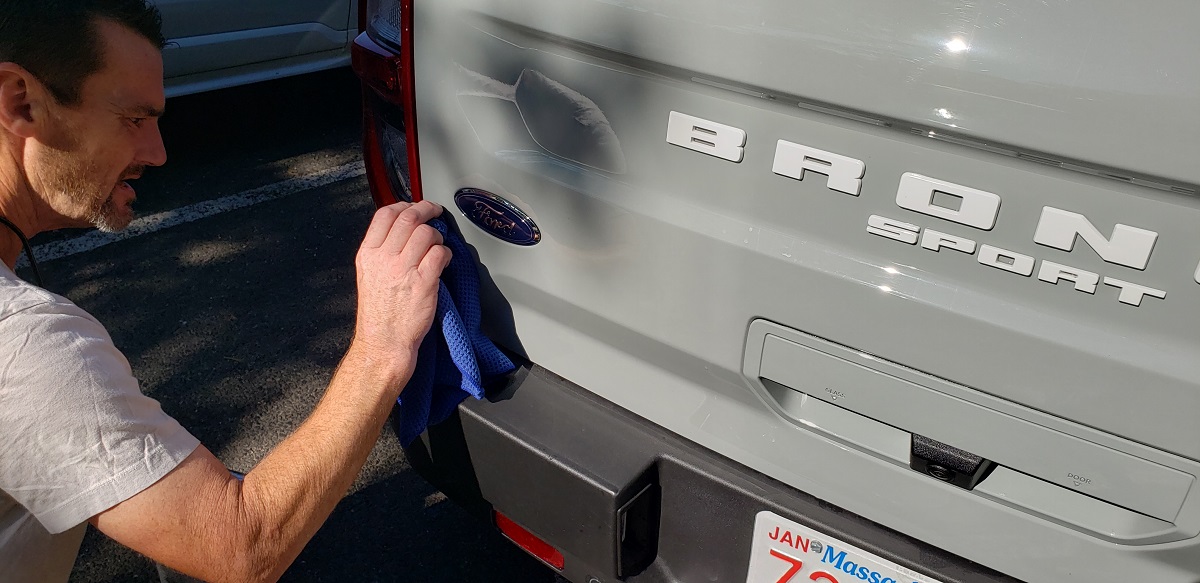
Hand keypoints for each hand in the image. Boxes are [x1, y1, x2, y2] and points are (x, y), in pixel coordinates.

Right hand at [350, 201, 450, 383]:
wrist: (384, 342)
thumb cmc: (379, 312)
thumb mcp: (369, 274)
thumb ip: (382, 250)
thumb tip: (402, 229)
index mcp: (368, 254)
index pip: (384, 214)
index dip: (404, 205)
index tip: (414, 206)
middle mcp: (384, 258)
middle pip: (408, 217)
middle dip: (426, 210)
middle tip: (435, 212)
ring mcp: (403, 269)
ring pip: (426, 233)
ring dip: (437, 235)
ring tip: (437, 245)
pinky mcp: (424, 282)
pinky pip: (440, 253)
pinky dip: (446, 253)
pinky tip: (444, 260)